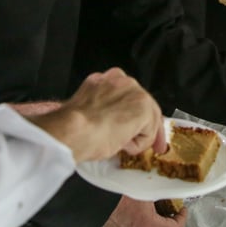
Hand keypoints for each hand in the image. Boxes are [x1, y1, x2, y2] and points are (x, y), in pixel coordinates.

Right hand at [30, 68, 166, 162]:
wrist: (71, 130)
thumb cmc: (72, 127)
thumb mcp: (87, 112)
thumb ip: (103, 111)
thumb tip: (109, 125)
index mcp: (105, 80)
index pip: (127, 96)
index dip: (132, 113)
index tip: (135, 126)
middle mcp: (121, 80)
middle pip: (143, 103)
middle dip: (149, 125)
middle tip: (154, 145)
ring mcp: (134, 91)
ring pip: (148, 117)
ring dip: (139, 136)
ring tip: (123, 146)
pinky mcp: (143, 107)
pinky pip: (149, 132)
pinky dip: (139, 144)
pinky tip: (123, 144)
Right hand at [103, 196, 187, 226]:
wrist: (96, 198)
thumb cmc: (120, 191)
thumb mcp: (145, 190)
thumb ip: (160, 195)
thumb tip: (170, 194)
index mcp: (150, 225)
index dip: (182, 219)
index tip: (182, 210)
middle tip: (171, 222)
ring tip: (158, 226)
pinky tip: (142, 224)